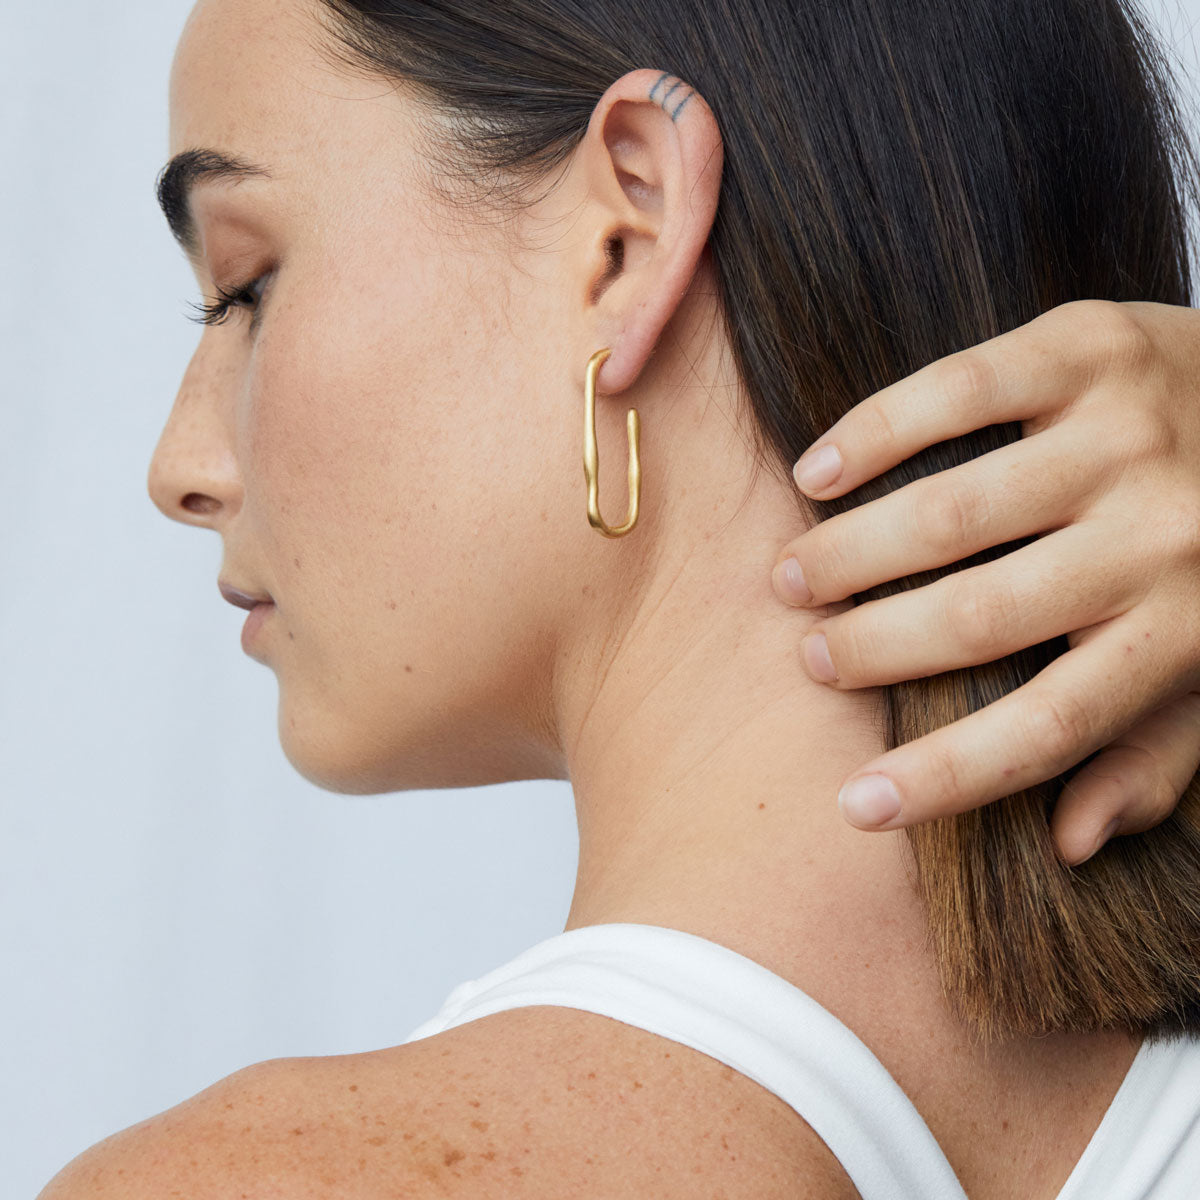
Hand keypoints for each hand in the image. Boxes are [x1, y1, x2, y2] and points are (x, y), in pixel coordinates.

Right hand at [770, 299, 1199, 865]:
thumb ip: (1153, 758)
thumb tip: (1071, 842)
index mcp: (1189, 632)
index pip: (1051, 728)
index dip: (946, 775)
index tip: (856, 805)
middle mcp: (1161, 541)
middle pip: (979, 617)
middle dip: (871, 647)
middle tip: (814, 655)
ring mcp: (1126, 437)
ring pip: (951, 514)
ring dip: (850, 554)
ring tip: (794, 576)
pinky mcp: (1091, 347)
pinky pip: (957, 393)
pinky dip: (870, 437)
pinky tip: (816, 473)